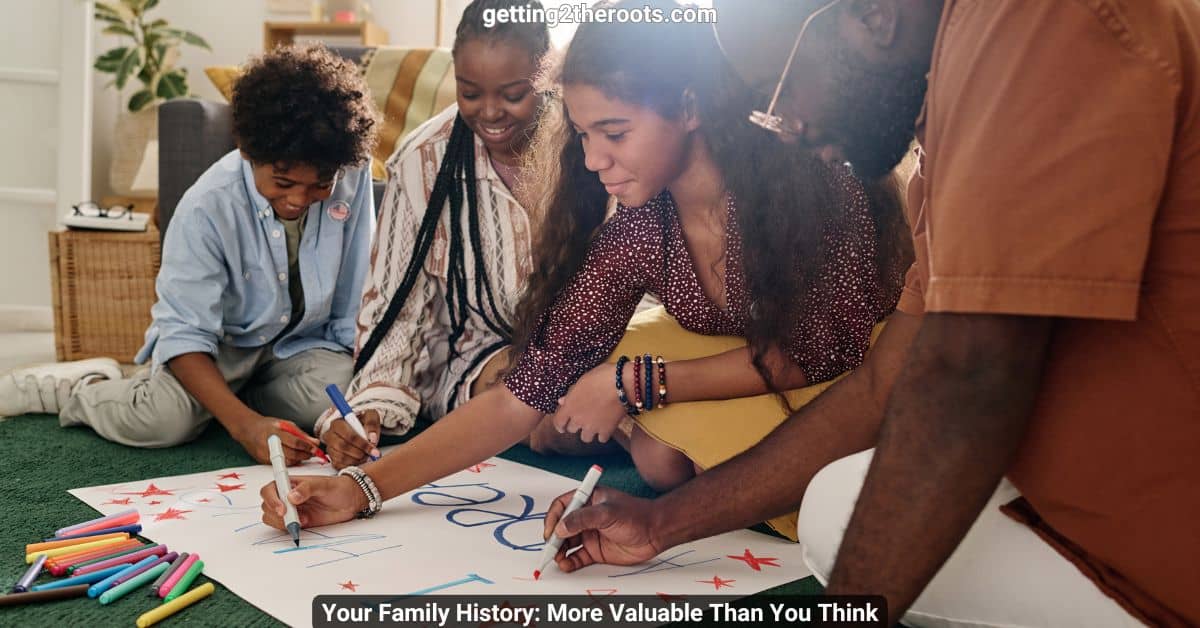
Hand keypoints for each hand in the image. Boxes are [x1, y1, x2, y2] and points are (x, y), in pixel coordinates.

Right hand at [231, 416, 313, 465]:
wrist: (248, 430)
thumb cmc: (267, 425)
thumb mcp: (285, 424)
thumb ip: (300, 434)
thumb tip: (314, 442)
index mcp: (275, 432)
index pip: (295, 442)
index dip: (307, 446)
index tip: (315, 448)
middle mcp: (269, 445)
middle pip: (292, 454)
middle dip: (305, 455)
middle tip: (313, 453)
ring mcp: (266, 454)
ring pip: (287, 461)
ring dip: (299, 459)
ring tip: (305, 455)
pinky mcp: (264, 461)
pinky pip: (281, 464)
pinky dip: (290, 461)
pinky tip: (295, 457)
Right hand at [259, 474, 366, 529]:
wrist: (350, 500)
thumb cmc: (337, 487)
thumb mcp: (324, 484)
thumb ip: (307, 488)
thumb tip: (291, 497)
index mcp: (289, 483)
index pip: (269, 489)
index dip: (271, 499)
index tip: (282, 509)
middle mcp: (286, 496)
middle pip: (267, 506)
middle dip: (276, 514)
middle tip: (294, 518)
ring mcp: (291, 510)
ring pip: (272, 518)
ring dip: (282, 523)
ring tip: (303, 520)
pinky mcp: (297, 521)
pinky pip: (283, 528)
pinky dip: (289, 529)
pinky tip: (304, 523)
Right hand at [323, 409, 380, 468]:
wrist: (359, 428)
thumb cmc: (363, 422)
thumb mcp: (370, 416)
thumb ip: (371, 424)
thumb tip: (372, 438)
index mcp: (337, 423)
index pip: (348, 435)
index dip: (362, 444)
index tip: (373, 449)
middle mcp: (330, 435)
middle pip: (342, 447)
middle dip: (359, 453)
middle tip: (370, 455)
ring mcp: (329, 447)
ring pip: (340, 457)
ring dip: (356, 460)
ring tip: (366, 457)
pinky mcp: (331, 457)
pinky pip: (338, 465)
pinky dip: (351, 465)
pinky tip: (360, 461)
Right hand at [543, 486, 662, 571]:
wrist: (656, 532)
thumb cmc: (636, 515)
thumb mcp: (607, 512)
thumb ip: (583, 519)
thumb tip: (560, 527)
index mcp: (587, 499)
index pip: (562, 506)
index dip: (553, 518)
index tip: (550, 531)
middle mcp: (586, 517)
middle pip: (561, 527)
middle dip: (553, 538)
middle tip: (550, 549)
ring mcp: (590, 534)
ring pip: (567, 544)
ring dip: (559, 551)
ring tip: (558, 558)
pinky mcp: (595, 550)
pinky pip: (576, 557)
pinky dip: (569, 562)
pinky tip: (566, 565)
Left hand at [554, 364, 629, 442]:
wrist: (622, 384)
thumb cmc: (601, 377)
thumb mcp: (582, 381)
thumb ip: (571, 394)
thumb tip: (562, 401)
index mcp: (570, 406)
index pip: (558, 422)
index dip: (559, 425)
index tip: (562, 427)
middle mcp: (578, 419)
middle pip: (572, 429)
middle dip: (576, 424)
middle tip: (583, 419)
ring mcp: (592, 427)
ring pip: (585, 438)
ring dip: (588, 432)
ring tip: (594, 425)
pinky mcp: (606, 430)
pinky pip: (601, 439)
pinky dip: (603, 434)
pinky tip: (606, 427)